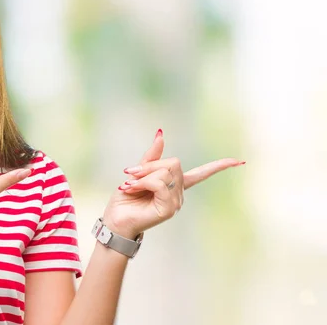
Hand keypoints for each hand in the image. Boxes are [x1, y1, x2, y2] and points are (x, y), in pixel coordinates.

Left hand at [102, 130, 243, 238]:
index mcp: (174, 185)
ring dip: (143, 175)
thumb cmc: (125, 198)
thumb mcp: (138, 172)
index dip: (219, 166)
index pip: (201, 173)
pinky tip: (132, 189)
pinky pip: (160, 184)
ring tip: (129, 185)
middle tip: (130, 175)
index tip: (238, 161)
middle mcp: (179, 193)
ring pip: (166, 172)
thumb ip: (152, 157)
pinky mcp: (169, 209)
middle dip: (149, 165)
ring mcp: (176, 202)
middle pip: (174, 163)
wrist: (115, 219)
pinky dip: (143, 182)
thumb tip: (161, 133)